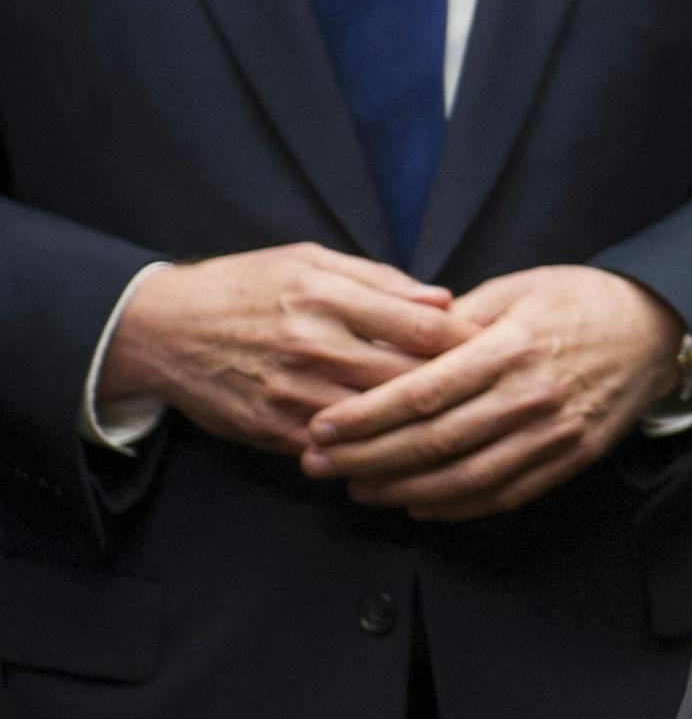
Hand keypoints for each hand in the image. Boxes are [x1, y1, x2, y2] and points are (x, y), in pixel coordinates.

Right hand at [101, 244, 467, 455]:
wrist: (162, 329)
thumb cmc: (246, 285)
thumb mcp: (310, 260)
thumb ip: (381, 280)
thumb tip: (445, 301)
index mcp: (326, 295)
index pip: (419, 326)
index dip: (468, 342)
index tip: (503, 350)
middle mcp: (312, 345)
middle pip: (406, 380)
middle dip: (456, 391)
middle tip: (498, 398)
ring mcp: (290, 392)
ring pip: (376, 423)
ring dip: (421, 431)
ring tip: (465, 432)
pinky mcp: (270, 429)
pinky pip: (336, 451)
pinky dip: (373, 456)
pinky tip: (407, 458)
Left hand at [299, 265, 683, 519]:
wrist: (656, 326)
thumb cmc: (579, 299)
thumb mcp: (516, 289)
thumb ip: (455, 319)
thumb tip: (394, 342)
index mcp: (511, 347)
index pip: (424, 391)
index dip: (366, 416)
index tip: (321, 426)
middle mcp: (530, 395)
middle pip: (434, 441)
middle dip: (367, 458)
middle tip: (319, 464)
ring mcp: (552, 433)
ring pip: (463, 478)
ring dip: (401, 490)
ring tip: (356, 488)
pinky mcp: (570, 459)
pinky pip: (503, 495)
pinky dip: (455, 507)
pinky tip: (417, 504)